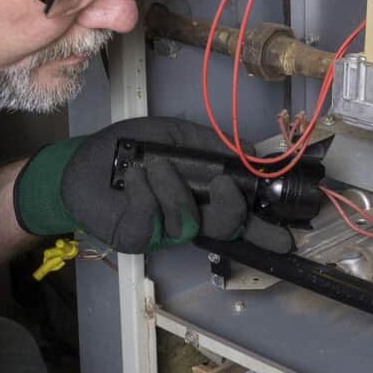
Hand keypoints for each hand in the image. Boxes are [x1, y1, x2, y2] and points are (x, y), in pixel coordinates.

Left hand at [14, 117, 293, 254]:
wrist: (84, 160)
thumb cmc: (131, 148)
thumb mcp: (176, 135)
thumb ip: (212, 144)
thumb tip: (251, 150)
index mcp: (204, 198)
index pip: (241, 219)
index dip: (264, 231)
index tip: (288, 237)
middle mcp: (189, 218)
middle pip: (224, 228)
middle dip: (231, 211)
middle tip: (226, 187)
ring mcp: (162, 232)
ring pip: (186, 222)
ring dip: (173, 189)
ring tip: (154, 165)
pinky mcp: (135, 237)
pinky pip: (150, 221)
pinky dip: (144, 193)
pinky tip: (135, 176)